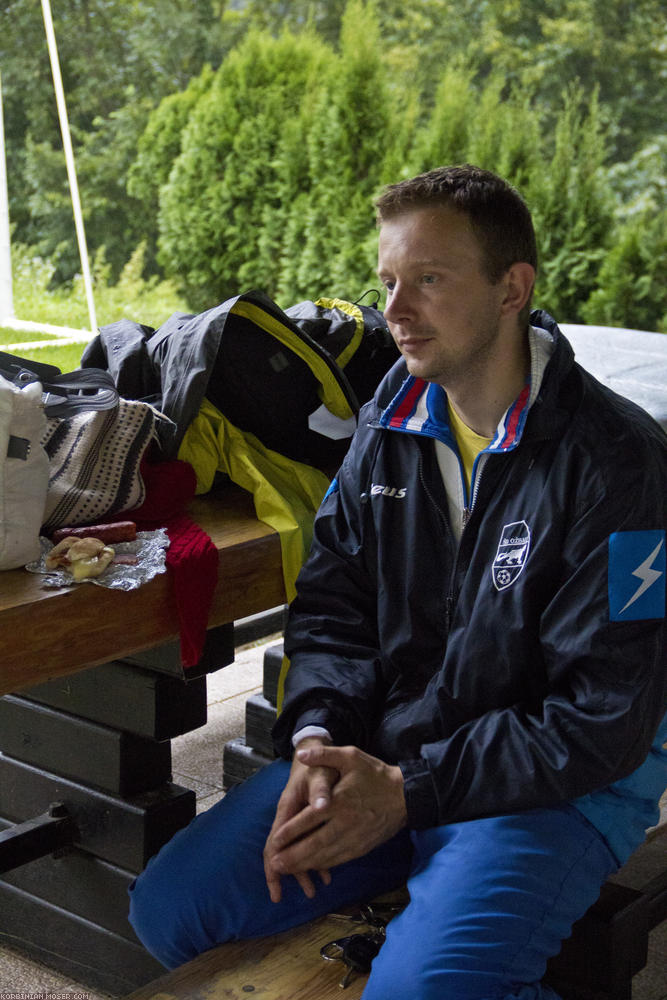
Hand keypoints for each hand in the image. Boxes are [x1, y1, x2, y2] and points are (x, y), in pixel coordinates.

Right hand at [263, 736, 338, 902]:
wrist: (317, 753)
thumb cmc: (318, 766)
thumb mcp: (320, 775)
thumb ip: (320, 791)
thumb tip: (321, 807)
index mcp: (287, 809)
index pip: (274, 843)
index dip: (274, 866)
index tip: (275, 888)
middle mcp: (288, 817)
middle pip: (280, 851)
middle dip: (284, 874)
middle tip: (289, 897)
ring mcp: (296, 819)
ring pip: (294, 849)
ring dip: (301, 869)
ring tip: (312, 891)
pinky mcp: (306, 820)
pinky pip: (306, 843)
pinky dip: (314, 858)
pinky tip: (325, 872)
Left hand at [265, 744, 406, 895]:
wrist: (404, 795)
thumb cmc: (374, 774)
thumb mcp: (350, 756)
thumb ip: (324, 754)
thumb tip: (302, 754)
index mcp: (339, 801)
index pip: (309, 820)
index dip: (290, 832)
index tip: (274, 841)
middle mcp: (345, 822)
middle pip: (315, 844)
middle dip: (293, 856)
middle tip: (274, 864)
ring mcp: (354, 837)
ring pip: (326, 856)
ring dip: (305, 865)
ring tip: (286, 870)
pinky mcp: (362, 847)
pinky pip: (339, 859)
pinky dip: (323, 865)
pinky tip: (310, 868)